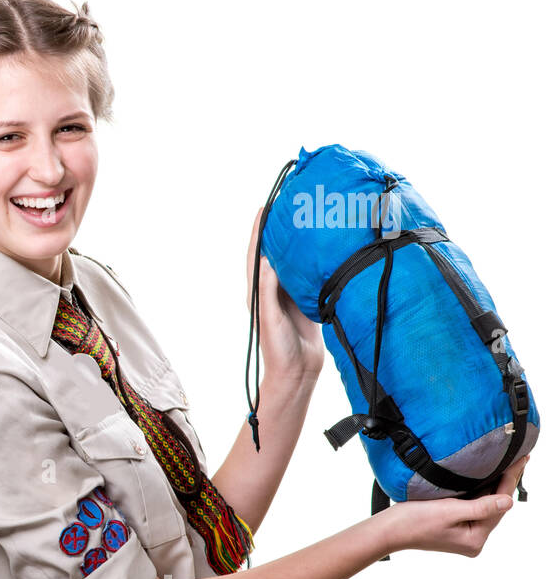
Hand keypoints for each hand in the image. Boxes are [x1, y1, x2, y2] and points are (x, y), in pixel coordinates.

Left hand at [247, 207, 322, 379]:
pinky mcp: (305, 300)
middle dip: (280, 229)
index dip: (259, 230)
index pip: (255, 254)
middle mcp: (271, 289)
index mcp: (258, 291)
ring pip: (291, 261)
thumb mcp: (270, 318)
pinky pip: (307, 274)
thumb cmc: (278, 348)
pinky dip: (312, 259)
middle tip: (291, 205)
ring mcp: (288, 294)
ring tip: (308, 218)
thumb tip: (266, 259)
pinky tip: (323, 246)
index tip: (265, 207)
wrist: (298, 372)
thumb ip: (268, 291)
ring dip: (297, 241)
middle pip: (273, 252)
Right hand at [379, 455, 529, 556]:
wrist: (388, 530)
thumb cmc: (412, 521)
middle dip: (504, 484)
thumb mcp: (449, 510)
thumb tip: (508, 501)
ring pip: (484, 507)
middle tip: (518, 460)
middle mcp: (473, 541)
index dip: (509, 481)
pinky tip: (485, 481)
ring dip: (493, 488)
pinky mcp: (455, 529)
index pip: (499, 505)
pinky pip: (473, 509)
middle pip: (494, 507)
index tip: (521, 461)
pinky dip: (479, 494)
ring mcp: (464, 536)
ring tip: (507, 467)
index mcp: (475, 539)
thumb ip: (481, 506)